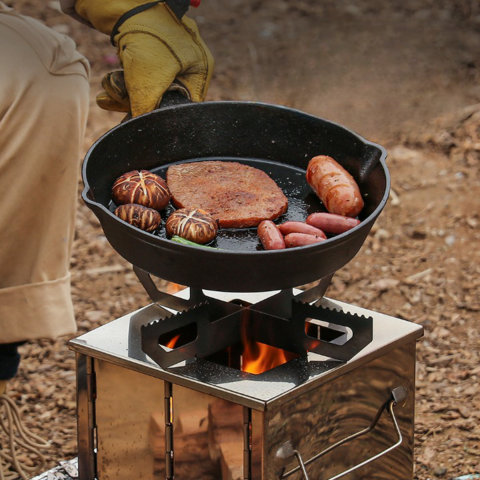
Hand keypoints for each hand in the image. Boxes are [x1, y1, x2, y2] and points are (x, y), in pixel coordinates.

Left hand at [78, 2, 213, 116]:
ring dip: (127, 94)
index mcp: (201, 69)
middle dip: (139, 103)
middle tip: (121, 105)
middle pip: (165, 97)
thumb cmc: (146, 42)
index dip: (165, 116)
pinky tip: (109, 87)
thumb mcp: (147, 85)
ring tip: (109, 94)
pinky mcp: (152, 50)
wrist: (123, 4)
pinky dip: (124, 82)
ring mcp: (171, 54)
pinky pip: (140, 75)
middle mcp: (190, 61)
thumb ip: (145, 113)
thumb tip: (137, 130)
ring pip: (149, 87)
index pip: (186, 105)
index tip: (145, 122)